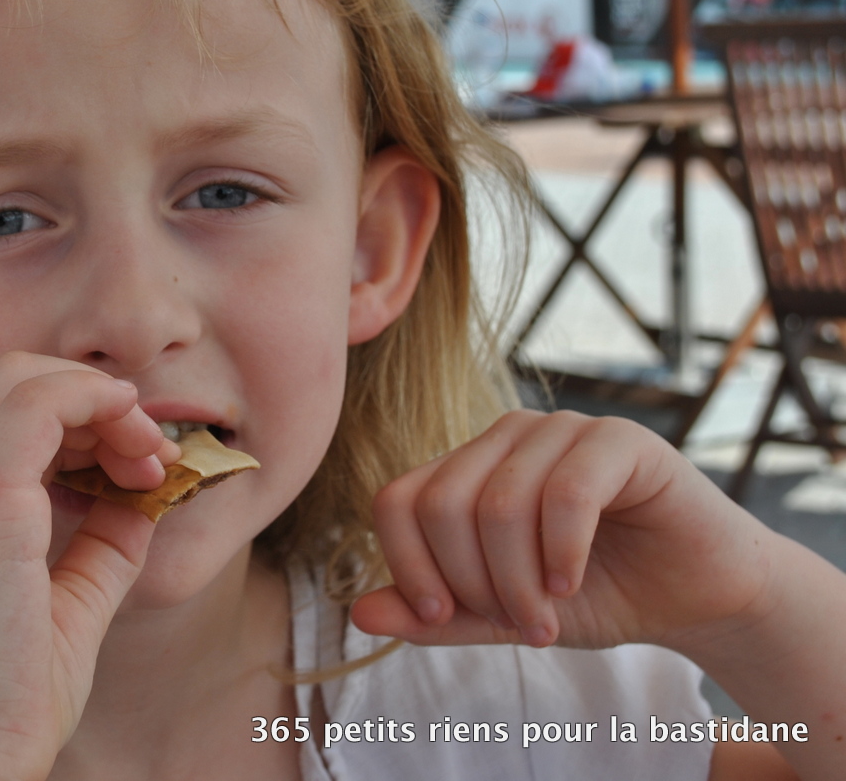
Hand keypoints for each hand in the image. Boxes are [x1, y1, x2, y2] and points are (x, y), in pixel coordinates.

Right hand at [0, 352, 176, 780]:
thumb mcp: (66, 612)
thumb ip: (99, 553)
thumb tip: (142, 509)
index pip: (7, 417)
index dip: (82, 421)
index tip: (139, 469)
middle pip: (12, 380)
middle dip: (94, 397)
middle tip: (152, 453)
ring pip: (20, 377)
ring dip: (100, 398)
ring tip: (150, 453)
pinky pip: (36, 406)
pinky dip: (92, 401)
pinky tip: (135, 437)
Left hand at [350, 409, 773, 652]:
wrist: (696, 595)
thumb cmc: (596, 595)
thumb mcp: (504, 615)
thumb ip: (438, 614)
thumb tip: (361, 614)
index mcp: (466, 468)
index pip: (396, 501)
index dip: (409, 566)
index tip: (444, 618)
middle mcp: (504, 438)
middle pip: (442, 504)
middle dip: (472, 583)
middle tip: (518, 625)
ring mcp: (560, 430)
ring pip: (500, 503)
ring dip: (519, 580)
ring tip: (547, 616)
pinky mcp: (620, 439)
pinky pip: (566, 492)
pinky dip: (562, 552)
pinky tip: (573, 583)